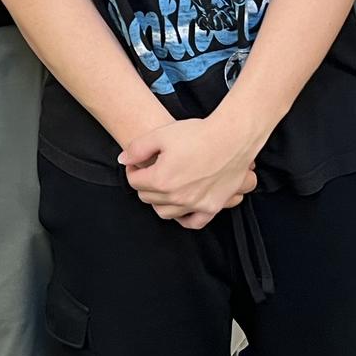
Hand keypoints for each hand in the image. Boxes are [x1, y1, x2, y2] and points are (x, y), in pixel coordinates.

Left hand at [120, 115, 260, 229]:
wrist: (232, 137)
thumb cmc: (198, 133)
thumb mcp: (161, 134)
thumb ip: (137, 149)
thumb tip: (123, 160)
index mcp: (161, 180)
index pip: (134, 181)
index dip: (133, 169)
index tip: (138, 162)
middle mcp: (176, 197)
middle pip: (148, 197)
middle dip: (145, 183)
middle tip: (151, 170)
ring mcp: (195, 204)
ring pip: (165, 212)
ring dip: (159, 200)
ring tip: (164, 185)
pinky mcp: (212, 207)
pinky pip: (193, 222)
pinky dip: (184, 217)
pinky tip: (181, 205)